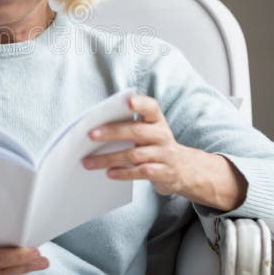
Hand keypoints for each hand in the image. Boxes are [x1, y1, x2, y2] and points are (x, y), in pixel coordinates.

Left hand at [82, 94, 246, 210]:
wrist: (184, 169)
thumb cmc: (156, 145)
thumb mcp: (149, 131)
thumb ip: (129, 126)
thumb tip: (97, 128)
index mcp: (157, 121)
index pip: (151, 108)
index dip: (141, 103)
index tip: (129, 101)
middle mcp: (162, 135)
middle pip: (136, 131)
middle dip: (112, 133)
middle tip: (90, 135)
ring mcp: (164, 155)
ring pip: (134, 155)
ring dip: (109, 158)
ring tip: (89, 161)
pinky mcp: (164, 173)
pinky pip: (141, 172)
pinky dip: (123, 173)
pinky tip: (109, 173)